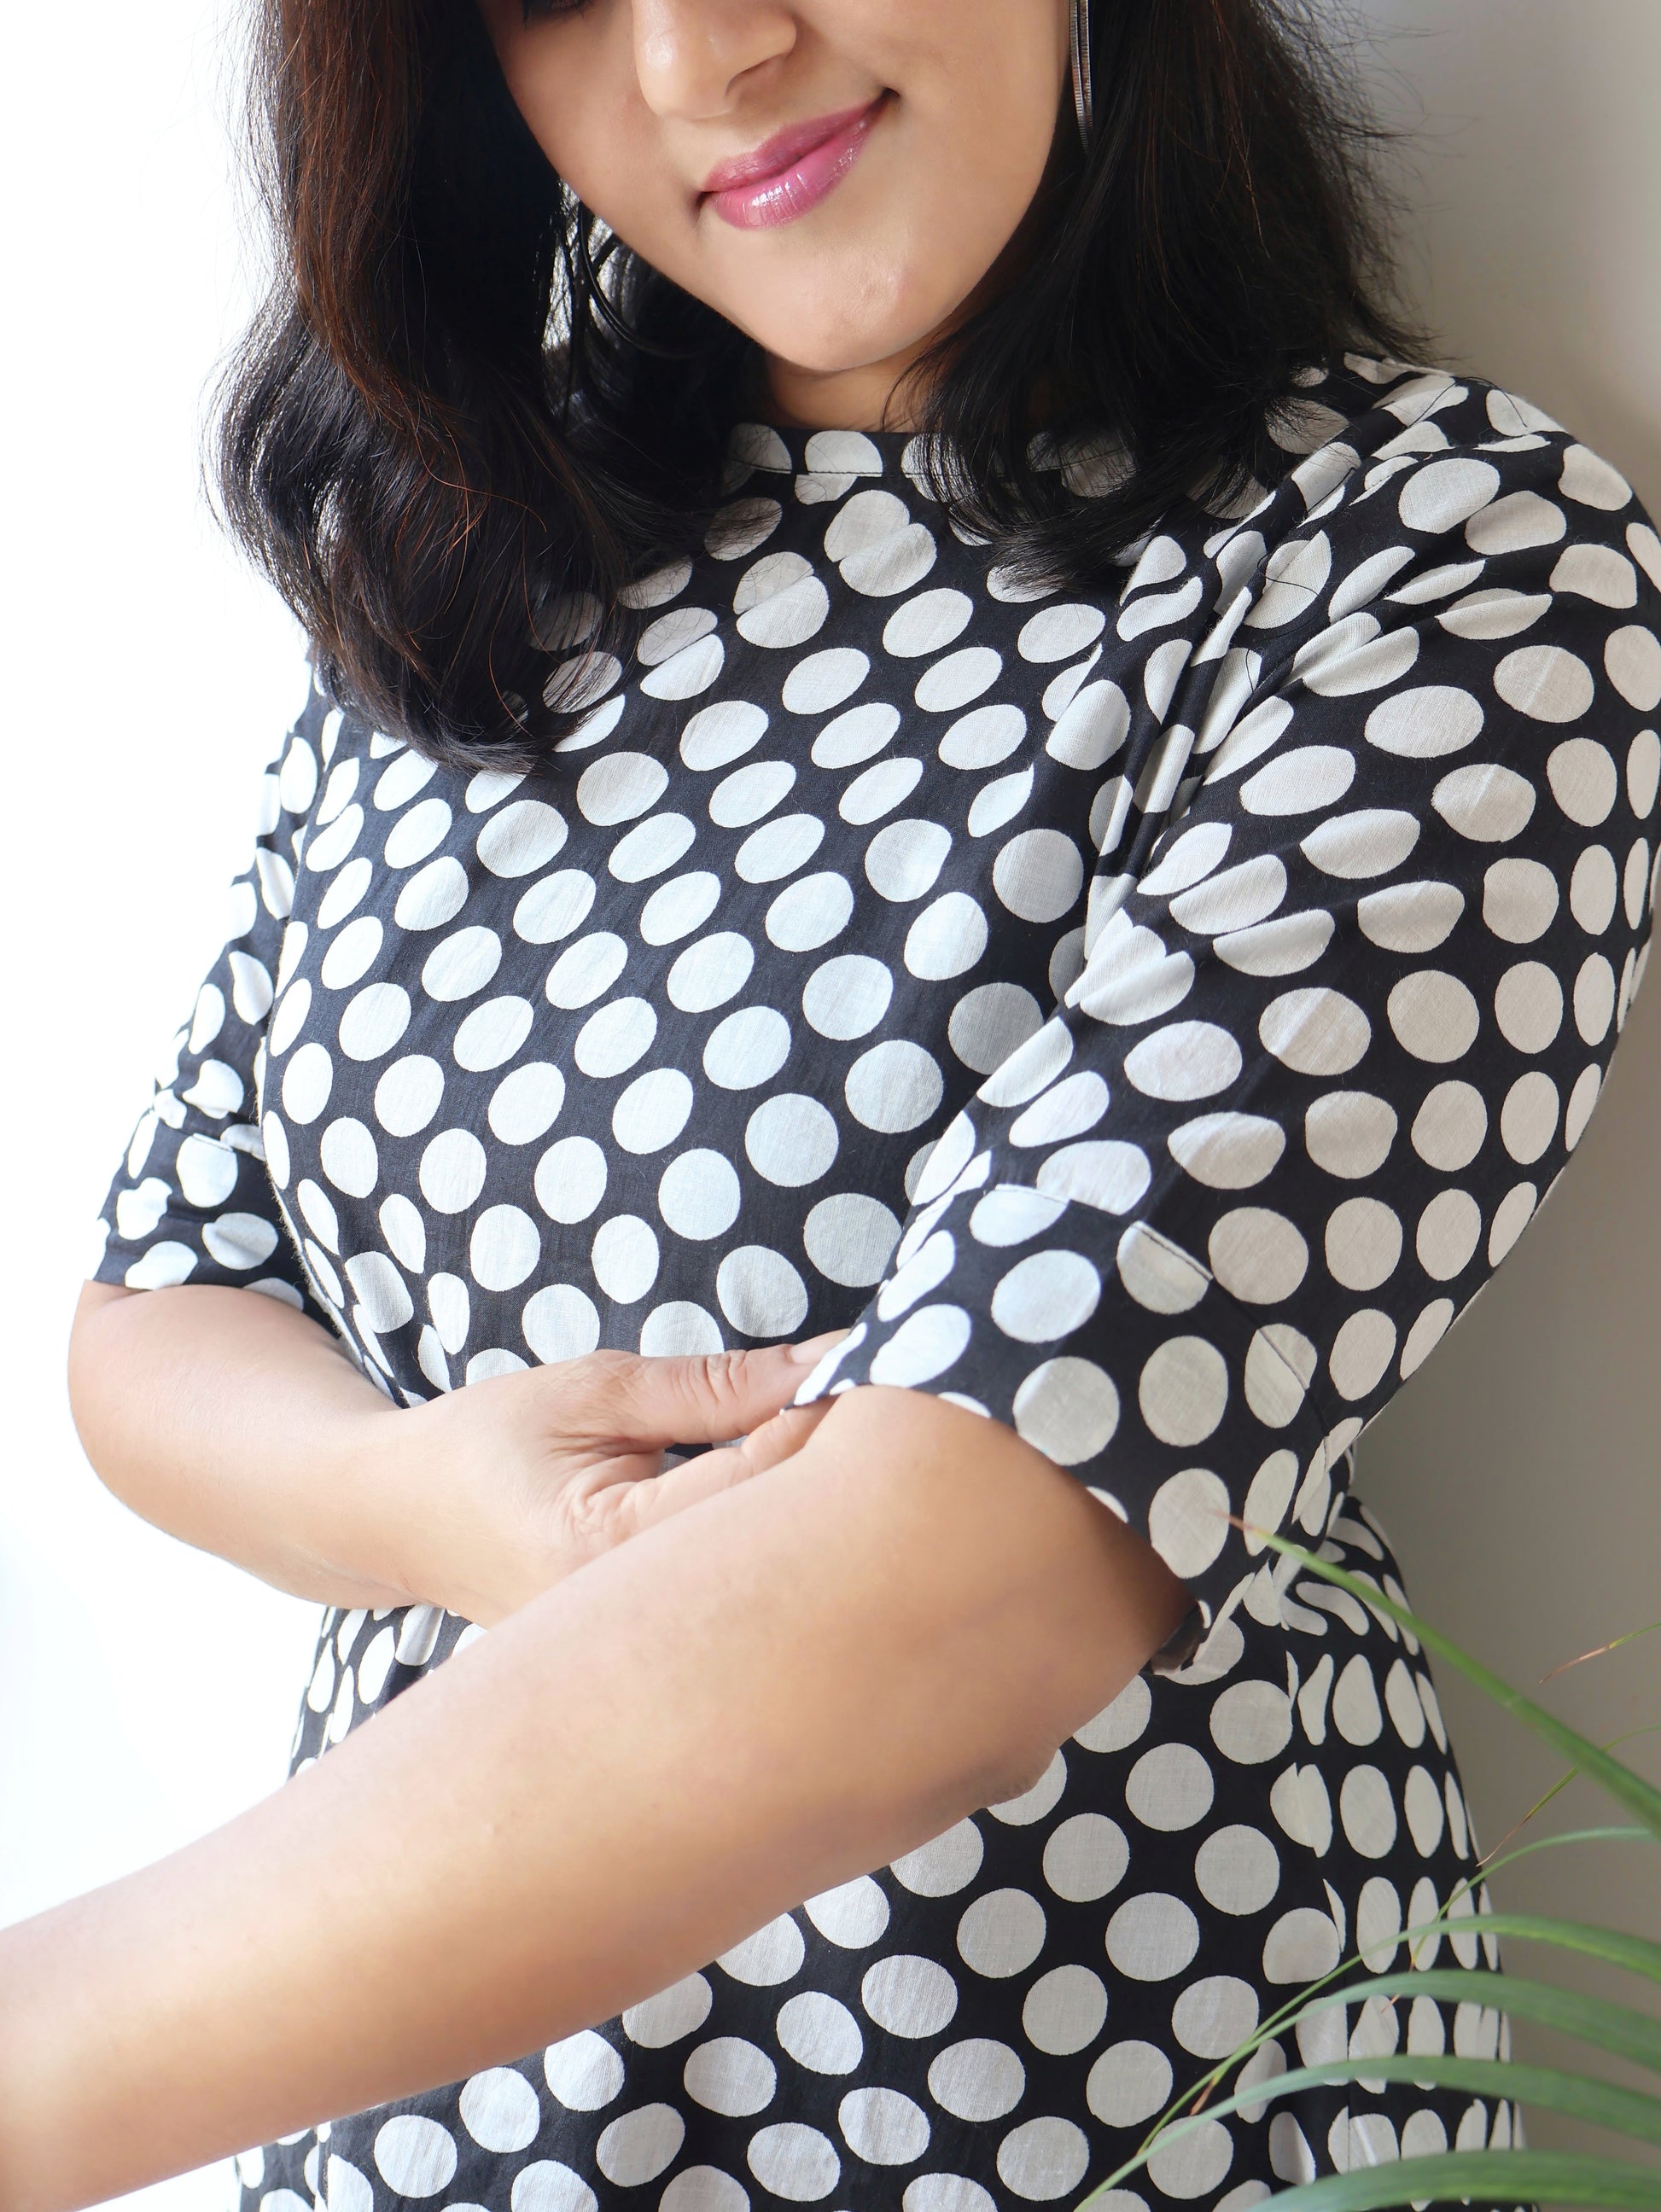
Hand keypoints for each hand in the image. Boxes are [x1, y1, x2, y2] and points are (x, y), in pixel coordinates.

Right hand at [378, 1337, 841, 1625]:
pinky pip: (741, 1617)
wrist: (400, 1518)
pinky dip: (779, 1567)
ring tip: (849, 1469)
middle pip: (781, 1560)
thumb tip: (827, 1366)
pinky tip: (801, 1526)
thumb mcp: (593, 1392)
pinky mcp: (649, 1669)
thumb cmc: (488, 1442)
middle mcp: (622, 1624)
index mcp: (601, 1547)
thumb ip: (713, 1387)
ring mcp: (633, 1659)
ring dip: (816, 1530)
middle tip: (886, 1423)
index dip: (824, 1425)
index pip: (754, 1485)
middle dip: (839, 1490)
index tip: (873, 1376)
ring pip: (769, 1596)